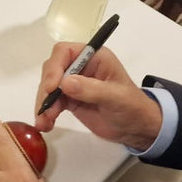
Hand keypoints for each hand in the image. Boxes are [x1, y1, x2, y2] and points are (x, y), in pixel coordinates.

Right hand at [35, 43, 161, 151]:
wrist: (136, 129)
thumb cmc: (132, 107)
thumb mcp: (116, 97)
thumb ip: (91, 89)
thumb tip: (64, 83)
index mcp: (94, 57)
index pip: (65, 52)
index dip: (55, 67)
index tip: (52, 87)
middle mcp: (81, 66)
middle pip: (53, 70)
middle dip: (47, 90)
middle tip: (46, 109)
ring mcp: (74, 84)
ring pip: (49, 88)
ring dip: (44, 104)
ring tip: (44, 122)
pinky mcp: (70, 100)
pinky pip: (52, 102)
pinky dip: (46, 113)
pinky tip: (46, 125)